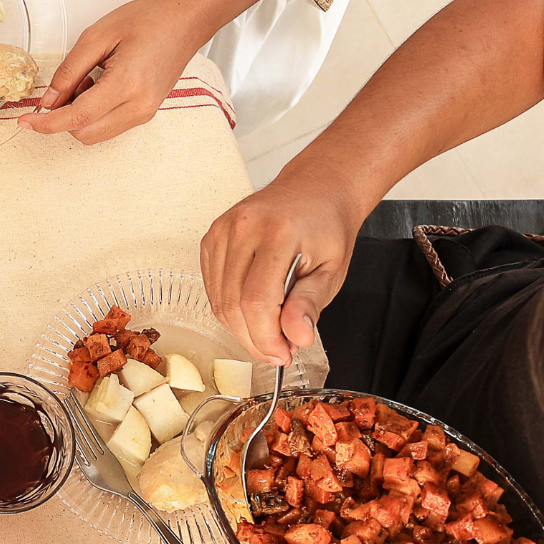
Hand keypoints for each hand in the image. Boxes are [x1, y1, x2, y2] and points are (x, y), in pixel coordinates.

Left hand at [17, 0, 216, 143]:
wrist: (185, 20)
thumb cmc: (147, 20)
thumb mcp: (97, 36)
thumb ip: (68, 71)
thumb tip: (48, 100)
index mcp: (127, 83)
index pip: (77, 117)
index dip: (46, 123)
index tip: (24, 121)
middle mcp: (139, 106)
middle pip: (84, 133)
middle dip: (62, 116)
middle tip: (63, 86)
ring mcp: (146, 112)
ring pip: (96, 134)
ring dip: (79, 115)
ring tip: (88, 80)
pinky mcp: (147, 113)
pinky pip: (109, 126)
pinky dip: (94, 114)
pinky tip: (98, 86)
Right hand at [200, 175, 363, 364]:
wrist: (316, 189)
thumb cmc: (327, 227)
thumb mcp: (332, 270)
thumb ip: (310, 304)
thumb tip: (295, 337)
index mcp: (278, 232)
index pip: (257, 301)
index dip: (266, 338)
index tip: (283, 354)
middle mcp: (243, 227)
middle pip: (232, 304)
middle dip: (254, 338)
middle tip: (278, 350)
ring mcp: (221, 230)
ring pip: (218, 300)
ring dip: (241, 326)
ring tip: (269, 330)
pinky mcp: (211, 237)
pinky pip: (212, 287)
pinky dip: (230, 307)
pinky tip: (253, 308)